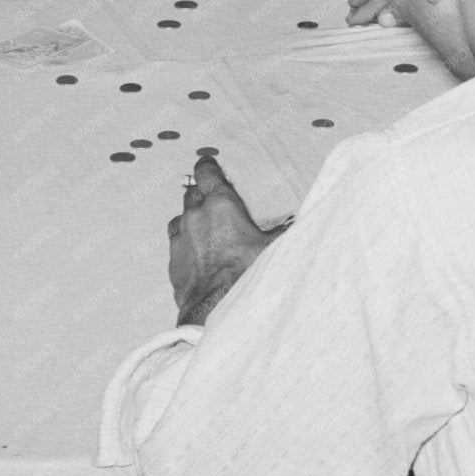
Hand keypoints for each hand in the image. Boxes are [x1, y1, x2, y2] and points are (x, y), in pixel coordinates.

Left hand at [167, 155, 277, 325]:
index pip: (206, 172)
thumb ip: (284, 230)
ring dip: (192, 218)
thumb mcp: (275, 247)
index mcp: (221, 204)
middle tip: (215, 201)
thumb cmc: (247, 275)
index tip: (210, 166)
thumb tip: (301, 223)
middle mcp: (196, 215)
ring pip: (181, 217)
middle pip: (193, 193)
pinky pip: (175, 242)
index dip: (208, 167)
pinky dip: (184, 242)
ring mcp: (181, 237)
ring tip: (206, 229)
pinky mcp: (173, 261)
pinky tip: (196, 252)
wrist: (218, 309)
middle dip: (202, 194)